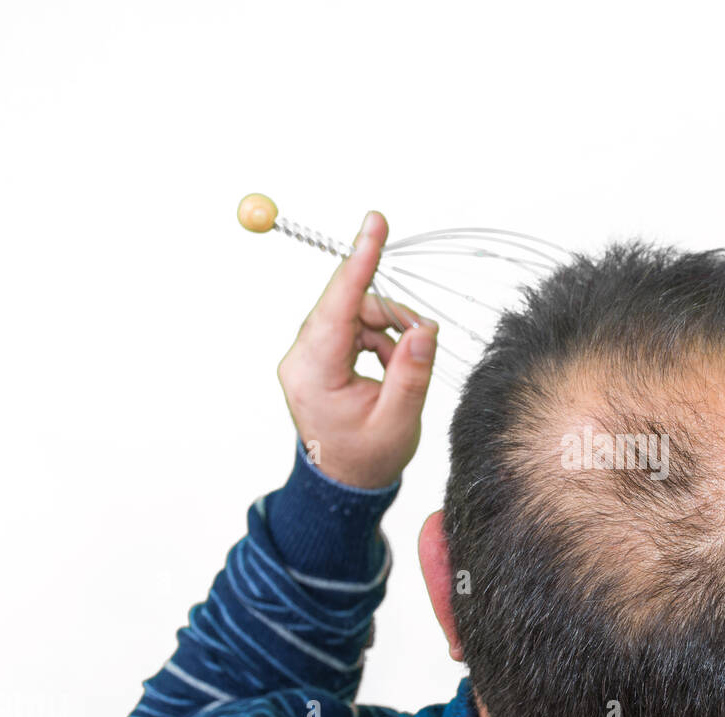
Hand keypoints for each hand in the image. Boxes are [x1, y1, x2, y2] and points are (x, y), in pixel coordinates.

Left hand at [276, 210, 438, 488]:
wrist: (344, 484)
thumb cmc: (368, 457)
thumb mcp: (399, 419)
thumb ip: (411, 371)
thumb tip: (423, 327)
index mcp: (315, 373)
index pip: (339, 305)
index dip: (360, 262)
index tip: (374, 224)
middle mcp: (301, 358)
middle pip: (348, 306)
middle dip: (389, 316)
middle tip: (420, 337)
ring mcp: (305, 356)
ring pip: (353, 315)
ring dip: (386, 331)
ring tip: (403, 368)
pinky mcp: (316, 357)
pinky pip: (350, 328)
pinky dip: (377, 339)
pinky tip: (388, 367)